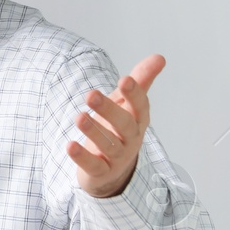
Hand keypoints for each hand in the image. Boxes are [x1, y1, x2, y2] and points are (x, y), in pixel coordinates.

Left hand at [67, 53, 164, 197]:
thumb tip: (160, 57)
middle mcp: (130, 139)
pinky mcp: (101, 172)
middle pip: (124, 125)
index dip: (135, 94)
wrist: (112, 170)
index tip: (125, 79)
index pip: (140, 107)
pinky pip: (93, 165)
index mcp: (138, 120)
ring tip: (79, 117)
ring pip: (108, 145)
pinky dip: (82, 157)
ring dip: (94, 131)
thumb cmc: (119, 129)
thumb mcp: (128, 104)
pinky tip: (70, 146)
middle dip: (109, 109)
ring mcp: (117, 157)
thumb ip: (141, 81)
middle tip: (91, 94)